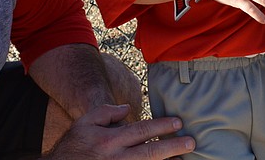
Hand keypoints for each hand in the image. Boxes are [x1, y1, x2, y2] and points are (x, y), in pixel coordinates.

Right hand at [45, 105, 194, 159]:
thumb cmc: (73, 146)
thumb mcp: (84, 122)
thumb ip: (106, 112)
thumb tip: (127, 109)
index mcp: (110, 139)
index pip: (141, 130)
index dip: (161, 125)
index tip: (178, 122)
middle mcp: (117, 157)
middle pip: (150, 152)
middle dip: (173, 147)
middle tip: (191, 142)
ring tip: (184, 159)